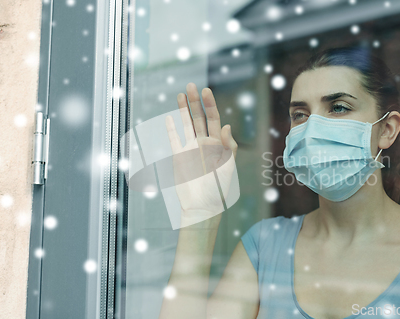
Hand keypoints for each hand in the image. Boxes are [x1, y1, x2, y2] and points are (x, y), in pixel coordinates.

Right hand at [165, 83, 237, 222]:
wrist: (202, 206)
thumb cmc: (219, 189)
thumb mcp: (228, 167)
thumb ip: (229, 146)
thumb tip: (228, 126)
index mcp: (218, 143)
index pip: (214, 119)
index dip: (210, 104)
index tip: (206, 91)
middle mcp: (204, 143)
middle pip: (199, 117)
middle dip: (195, 102)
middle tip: (191, 85)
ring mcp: (190, 148)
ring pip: (186, 124)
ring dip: (183, 109)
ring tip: (180, 94)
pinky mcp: (179, 156)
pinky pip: (174, 139)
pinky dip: (172, 129)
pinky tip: (170, 118)